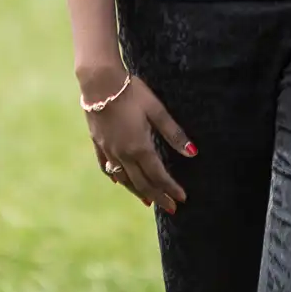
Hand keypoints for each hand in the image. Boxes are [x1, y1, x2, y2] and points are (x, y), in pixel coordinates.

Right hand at [79, 67, 192, 212]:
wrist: (99, 82)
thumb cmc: (132, 92)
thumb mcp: (157, 110)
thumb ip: (174, 133)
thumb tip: (192, 153)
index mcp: (139, 147)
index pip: (158, 175)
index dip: (171, 189)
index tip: (182, 199)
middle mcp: (122, 154)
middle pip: (142, 183)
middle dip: (158, 196)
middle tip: (170, 209)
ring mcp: (108, 150)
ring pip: (124, 179)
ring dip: (138, 191)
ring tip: (149, 201)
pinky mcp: (98, 143)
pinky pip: (107, 167)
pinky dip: (115, 177)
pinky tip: (118, 181)